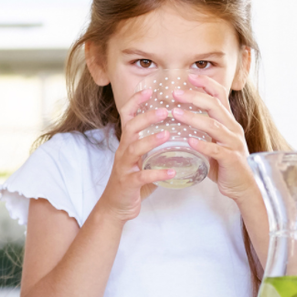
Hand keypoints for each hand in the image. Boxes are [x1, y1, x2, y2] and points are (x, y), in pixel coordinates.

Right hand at [97, 88, 176, 221]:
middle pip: (130, 128)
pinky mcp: (128, 183)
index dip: (135, 102)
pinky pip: (142, 176)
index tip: (149, 90)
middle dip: (146, 117)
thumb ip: (155, 146)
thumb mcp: (142, 158)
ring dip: (150, 141)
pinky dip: (157, 173)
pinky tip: (172, 172)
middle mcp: (123, 151)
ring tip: (167, 135)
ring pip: (133, 149)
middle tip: (165, 110)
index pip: (127, 116)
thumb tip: (180, 133)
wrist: (116, 206)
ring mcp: (124, 167)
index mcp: (127, 143)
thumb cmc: (132, 181)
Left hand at [171, 74, 260, 205]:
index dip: (206, 84)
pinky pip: (216, 150)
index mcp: (227, 122)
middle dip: (195, 97)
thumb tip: (177, 115)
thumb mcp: (214, 140)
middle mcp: (232, 129)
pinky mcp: (231, 160)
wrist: (243, 186)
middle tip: (175, 92)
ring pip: (214, 126)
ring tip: (175, 113)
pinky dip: (203, 145)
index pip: (219, 96)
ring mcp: (233, 144)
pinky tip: (190, 142)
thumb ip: (202, 128)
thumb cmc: (224, 162)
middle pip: (215, 106)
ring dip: (193, 118)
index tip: (189, 75)